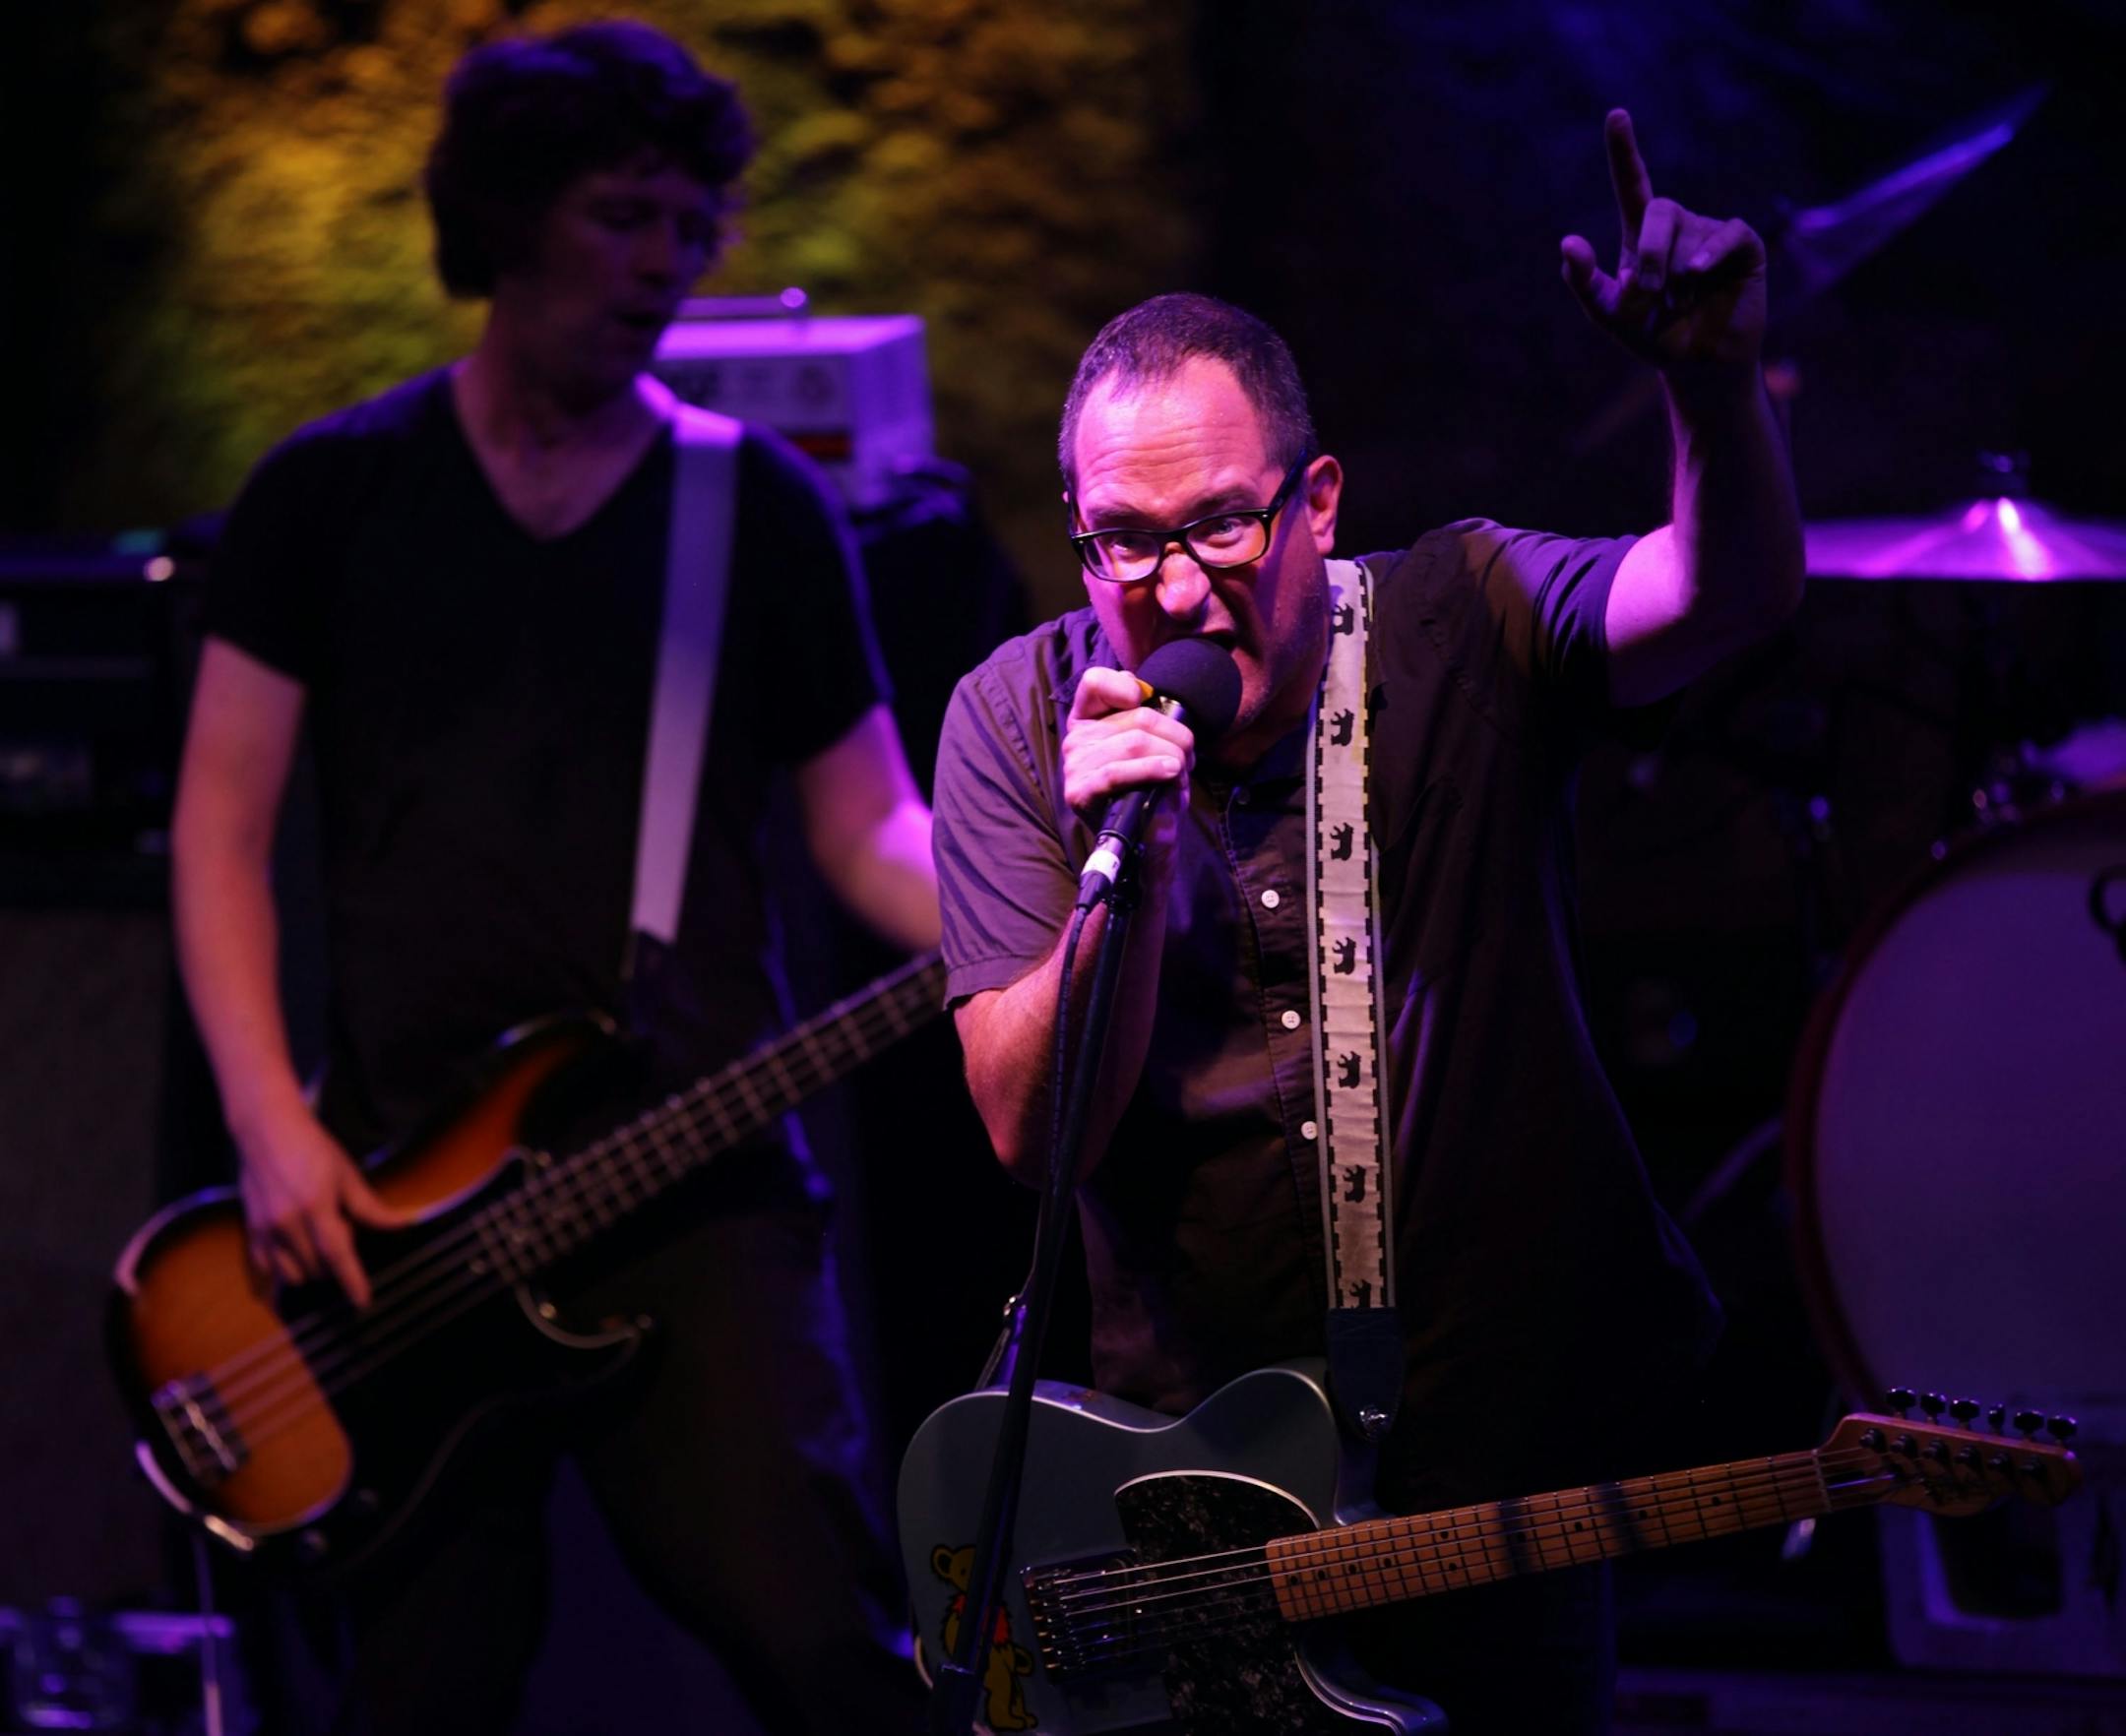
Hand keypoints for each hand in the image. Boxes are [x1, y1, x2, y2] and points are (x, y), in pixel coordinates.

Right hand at [237, 1109, 411, 1307]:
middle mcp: (287, 1224)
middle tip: (342, 1235)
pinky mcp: (250, 1230)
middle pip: (316, 1268)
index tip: (363, 1302)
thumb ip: (370, 1207)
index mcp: (316, 1207)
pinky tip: (295, 1254)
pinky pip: (267, 1268)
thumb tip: (401, 1225)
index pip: (337, 1254)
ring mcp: (265, 1229)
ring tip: (319, 1243)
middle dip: (335, 1264)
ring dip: (311, 1270)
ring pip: (292, 1274)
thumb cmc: (313, 1148)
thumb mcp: (347, 1173)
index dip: (351, 1281)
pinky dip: (283, 1270)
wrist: (266, 1130)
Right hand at [1062, 666, 1194, 860]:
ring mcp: (1075, 765)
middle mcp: (1076, 738)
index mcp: (1088, 720)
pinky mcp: (1081, 791)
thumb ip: (1145, 715)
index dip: (1124, 685)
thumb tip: (1147, 694)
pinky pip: (1118, 771)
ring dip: (1171, 756)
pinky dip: (1151, 770)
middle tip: (1187, 755)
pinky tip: (1170, 773)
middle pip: (1137, 716)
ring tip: (1180, 770)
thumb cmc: (1150, 785)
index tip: (1145, 700)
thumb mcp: (1151, 743)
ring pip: (1135, 742)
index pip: (1095, 682)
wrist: (1148, 835)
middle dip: (1174, 735)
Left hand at [1560, 109, 1766, 380]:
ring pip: (1689, 231)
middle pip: (1659, 209)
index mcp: (1642, 235)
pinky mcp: (1744, 246)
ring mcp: (1712, 233)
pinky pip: (1728, 234)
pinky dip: (1710, 253)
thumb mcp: (1610, 313)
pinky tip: (1699, 274)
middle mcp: (1678, 227)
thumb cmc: (1654, 337)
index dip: (1624, 150)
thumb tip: (1567, 241)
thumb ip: (1584, 281)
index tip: (1616, 115)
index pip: (1632, 183)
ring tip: (1680, 302)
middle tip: (1645, 293)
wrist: (1698, 367)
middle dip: (1648, 254)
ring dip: (1676, 273)